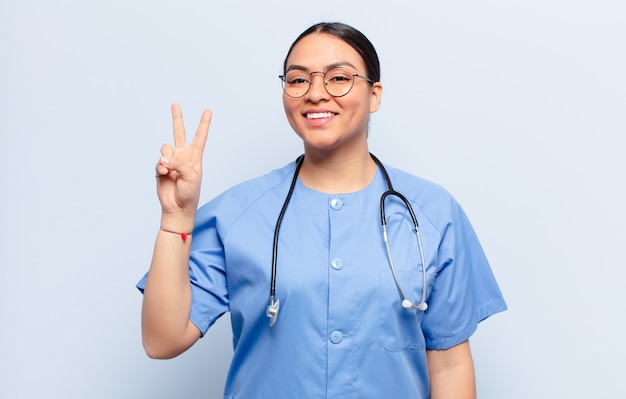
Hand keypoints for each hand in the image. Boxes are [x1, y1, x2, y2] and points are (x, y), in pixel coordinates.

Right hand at [155, 104, 211, 219]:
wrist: (177, 207)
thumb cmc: (189, 193)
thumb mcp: (191, 176)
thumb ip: (179, 163)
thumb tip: (164, 158)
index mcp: (195, 157)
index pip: (200, 136)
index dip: (204, 124)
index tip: (208, 111)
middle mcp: (183, 156)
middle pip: (179, 133)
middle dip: (177, 118)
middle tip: (175, 105)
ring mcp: (171, 161)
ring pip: (166, 148)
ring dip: (167, 158)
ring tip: (170, 170)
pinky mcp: (160, 167)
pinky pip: (159, 160)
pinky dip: (161, 167)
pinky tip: (164, 174)